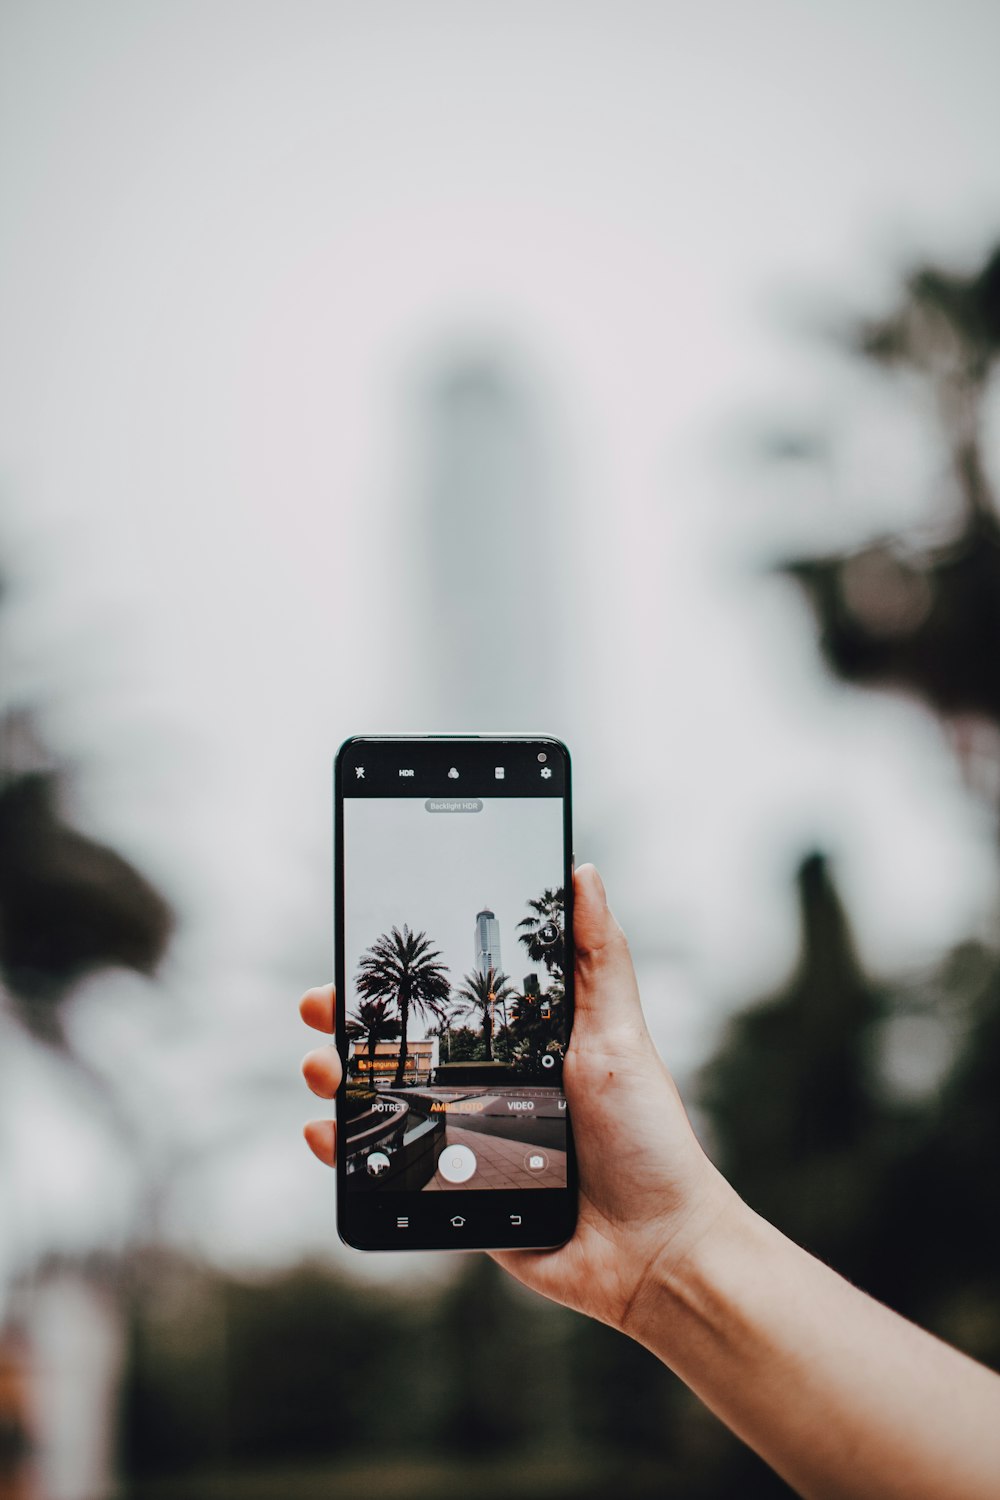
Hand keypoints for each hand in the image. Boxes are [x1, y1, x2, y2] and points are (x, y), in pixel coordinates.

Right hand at [300, 864, 737, 1335]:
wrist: (653, 1249)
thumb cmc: (647, 1139)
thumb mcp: (619, 1035)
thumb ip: (599, 957)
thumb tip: (583, 871)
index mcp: (521, 1045)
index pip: (447, 1000)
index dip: (400, 979)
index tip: (358, 953)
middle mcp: (487, 1087)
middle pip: (402, 1048)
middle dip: (351, 1024)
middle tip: (320, 1007)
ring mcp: (466, 1141)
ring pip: (384, 1103)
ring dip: (340, 1082)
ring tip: (321, 1068)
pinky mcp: (455, 1195)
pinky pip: (388, 1170)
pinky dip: (347, 1152)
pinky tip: (325, 1135)